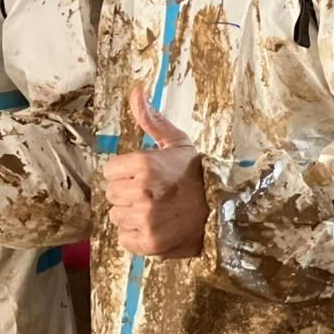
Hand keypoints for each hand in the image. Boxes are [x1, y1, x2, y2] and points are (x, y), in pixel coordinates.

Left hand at [103, 85, 207, 257]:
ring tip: (155, 210)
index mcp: (144, 164)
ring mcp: (146, 219)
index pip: (109, 171)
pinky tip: (155, 226)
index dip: (125, 173)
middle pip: (111, 194)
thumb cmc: (196, 174)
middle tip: (152, 194)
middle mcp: (142, 192)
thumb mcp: (176, 142)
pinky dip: (136, 235)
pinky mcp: (149, 243)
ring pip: (116, 216)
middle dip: (127, 193)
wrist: (224, 209)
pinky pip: (124, 238)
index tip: (145, 175)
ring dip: (131, 214)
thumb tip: (135, 90)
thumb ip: (151, 119)